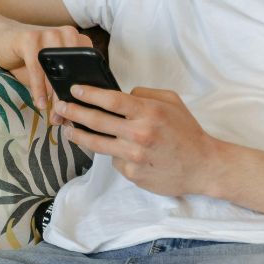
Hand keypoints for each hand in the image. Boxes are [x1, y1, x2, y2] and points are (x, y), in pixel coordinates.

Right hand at [0, 11, 92, 119]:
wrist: (1, 39)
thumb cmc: (30, 59)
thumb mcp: (51, 72)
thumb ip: (64, 85)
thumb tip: (77, 112)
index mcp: (79, 40)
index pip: (88, 68)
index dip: (86, 91)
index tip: (82, 112)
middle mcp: (68, 33)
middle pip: (73, 71)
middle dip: (70, 97)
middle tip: (66, 118)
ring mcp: (49, 33)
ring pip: (56, 71)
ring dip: (55, 96)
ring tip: (54, 115)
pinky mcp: (30, 38)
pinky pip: (37, 68)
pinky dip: (39, 89)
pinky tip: (40, 104)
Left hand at [57, 86, 219, 196]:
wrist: (201, 166)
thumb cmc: (187, 132)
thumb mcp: (172, 102)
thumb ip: (145, 94)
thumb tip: (123, 95)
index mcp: (148, 112)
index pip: (111, 99)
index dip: (89, 94)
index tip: (75, 90)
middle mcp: (139, 133)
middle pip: (96, 121)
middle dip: (74, 112)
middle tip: (61, 107)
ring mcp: (134, 155)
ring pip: (96, 143)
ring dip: (78, 135)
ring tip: (69, 129)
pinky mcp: (132, 173)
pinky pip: (114, 160)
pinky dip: (114, 153)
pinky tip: (119, 150)